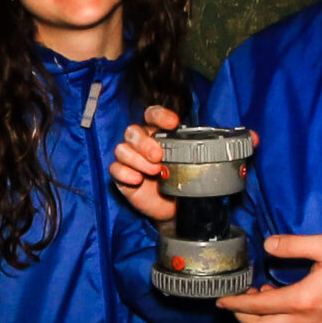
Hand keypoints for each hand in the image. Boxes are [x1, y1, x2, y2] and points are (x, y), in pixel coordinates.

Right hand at [110, 105, 182, 222]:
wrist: (173, 207)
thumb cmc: (180, 180)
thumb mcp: (190, 164)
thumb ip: (192, 151)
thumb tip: (207, 145)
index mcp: (157, 134)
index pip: (152, 115)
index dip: (160, 115)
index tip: (173, 123)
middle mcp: (141, 143)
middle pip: (133, 131)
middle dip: (145, 143)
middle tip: (158, 156)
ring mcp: (129, 159)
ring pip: (122, 149)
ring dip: (137, 160)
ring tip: (154, 171)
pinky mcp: (121, 176)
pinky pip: (115, 169)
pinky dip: (125, 173)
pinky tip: (137, 179)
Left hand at [217, 234, 321, 322]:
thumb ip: (295, 245)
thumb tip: (268, 246)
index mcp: (302, 300)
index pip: (258, 308)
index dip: (235, 303)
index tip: (220, 298)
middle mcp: (304, 320)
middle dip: (241, 317)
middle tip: (231, 300)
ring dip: (258, 318)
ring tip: (253, 295)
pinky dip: (275, 317)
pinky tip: (277, 298)